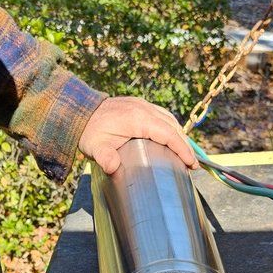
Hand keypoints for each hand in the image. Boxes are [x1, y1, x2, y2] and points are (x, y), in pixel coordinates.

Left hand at [78, 96, 197, 174]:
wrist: (79, 112)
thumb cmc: (89, 132)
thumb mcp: (95, 148)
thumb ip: (105, 158)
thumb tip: (112, 167)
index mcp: (137, 118)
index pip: (167, 133)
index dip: (181, 148)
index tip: (191, 163)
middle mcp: (143, 108)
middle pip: (172, 126)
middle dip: (185, 145)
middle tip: (192, 165)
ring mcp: (142, 105)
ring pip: (169, 119)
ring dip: (179, 136)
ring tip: (185, 154)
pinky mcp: (139, 105)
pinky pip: (161, 116)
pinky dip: (170, 128)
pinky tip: (172, 140)